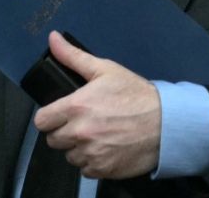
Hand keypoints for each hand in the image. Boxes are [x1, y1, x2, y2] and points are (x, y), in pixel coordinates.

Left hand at [33, 31, 160, 178]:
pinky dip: (92, 162)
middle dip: (63, 132)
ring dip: (77, 148)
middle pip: (53, 140)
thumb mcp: (105, 69)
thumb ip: (73, 56)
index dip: (49, 118)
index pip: (41, 121)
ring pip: (69, 156)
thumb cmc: (136, 95)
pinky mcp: (104, 170)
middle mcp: (80, 133)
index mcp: (76, 107)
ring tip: (95, 136)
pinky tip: (105, 149)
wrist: (167, 123)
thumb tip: (53, 38)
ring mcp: (92, 153)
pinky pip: (86, 170)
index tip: (58, 116)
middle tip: (80, 124)